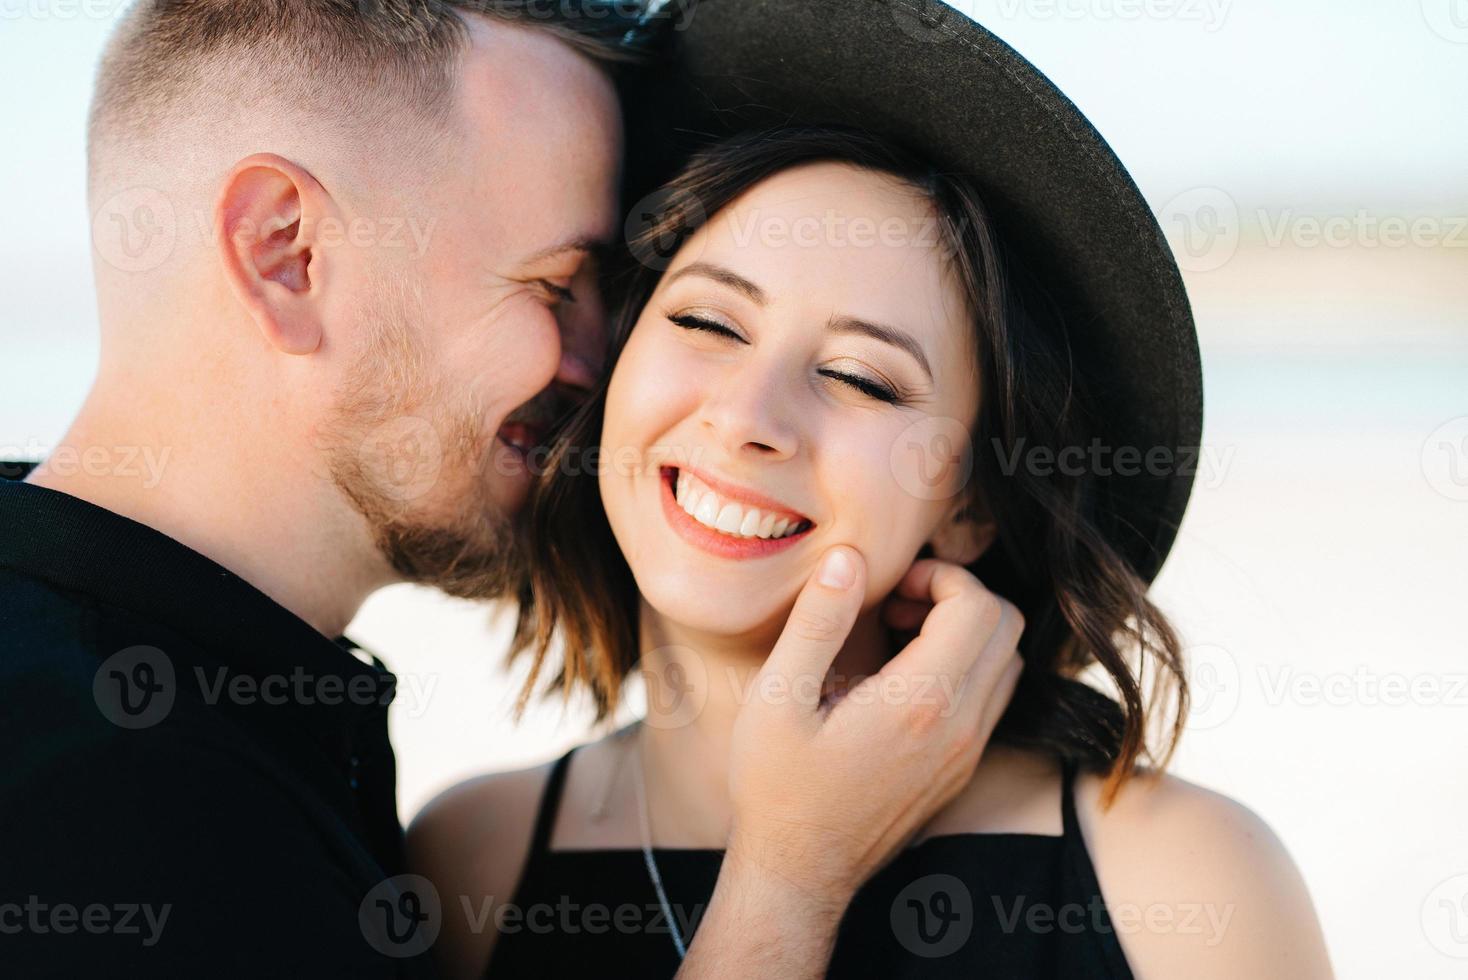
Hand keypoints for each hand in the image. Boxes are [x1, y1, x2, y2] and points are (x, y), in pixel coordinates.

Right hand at [725, 545, 1024, 906]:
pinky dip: (966, 670)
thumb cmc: (778, 786)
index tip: (893, 587)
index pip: (979, 607)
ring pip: (1008, 664)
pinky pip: (992, 701)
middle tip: (899, 604)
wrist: (799, 872)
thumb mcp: (778, 697)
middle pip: (1006, 628)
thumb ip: (817, 621)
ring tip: (902, 637)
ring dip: (967, 634)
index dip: (941, 576)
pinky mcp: (961, 772)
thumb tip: (848, 559)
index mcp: (920, 703)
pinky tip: (906, 680)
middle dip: (958, 597)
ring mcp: (967, 754)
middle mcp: (960, 728)